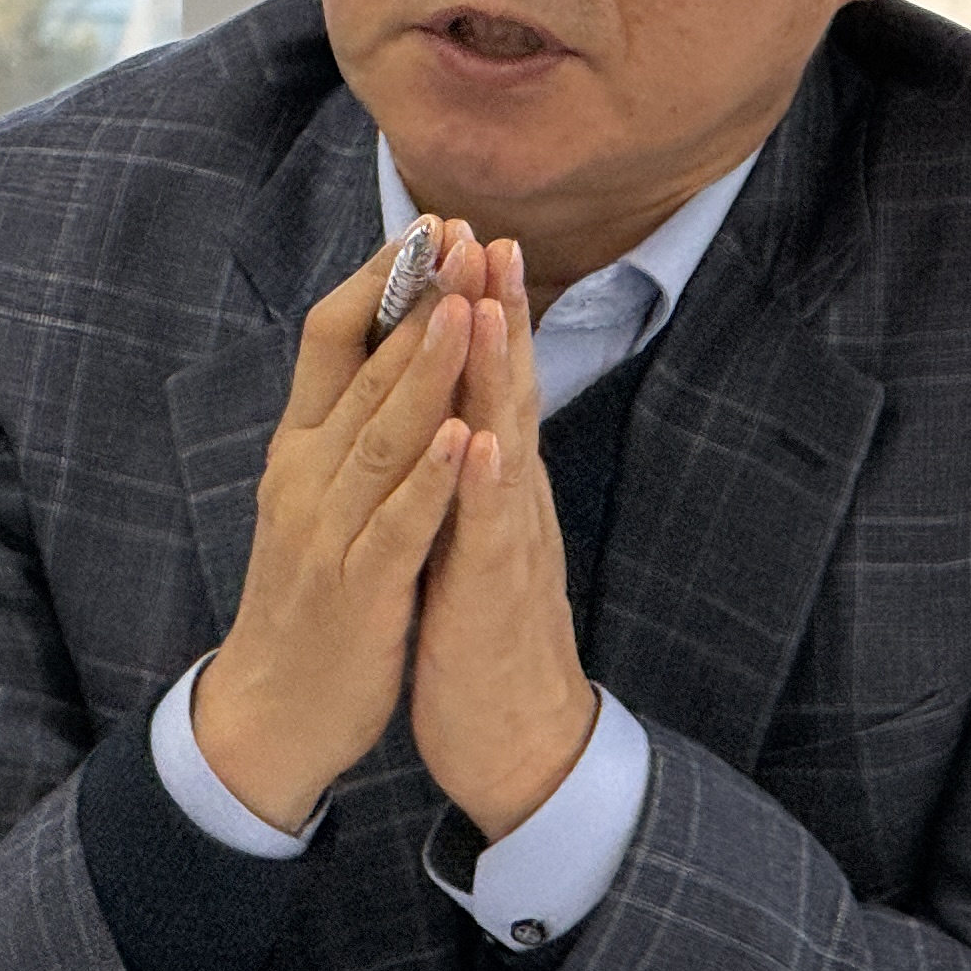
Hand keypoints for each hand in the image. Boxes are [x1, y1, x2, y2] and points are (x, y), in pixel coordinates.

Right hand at [191, 226, 482, 831]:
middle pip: (361, 371)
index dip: (378, 280)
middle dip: (416, 301)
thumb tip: (387, 340)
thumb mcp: (316, 496)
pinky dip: (430, 479)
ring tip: (467, 307)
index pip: (327, 338)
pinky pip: (397, 525)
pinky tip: (462, 436)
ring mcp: (327, 534)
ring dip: (426, 370)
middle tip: (462, 234)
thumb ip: (346, 424)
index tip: (431, 227)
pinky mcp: (357, 590)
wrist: (269, 714)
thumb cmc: (309, 597)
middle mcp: (305, 478)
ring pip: (381, 437)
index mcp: (299, 449)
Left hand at [409, 239, 597, 842]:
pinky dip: (489, 486)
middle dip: (497, 310)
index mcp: (495, 482)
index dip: (479, 307)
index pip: (487, 378)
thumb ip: (469, 470)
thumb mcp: (470, 532)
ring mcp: (508, 544)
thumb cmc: (482, 633)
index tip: (468, 235)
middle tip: (490, 231)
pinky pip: (493, 536)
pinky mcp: (495, 598)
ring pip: (507, 444)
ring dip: (498, 375)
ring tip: (490, 303)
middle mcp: (511, 499)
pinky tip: (484, 442)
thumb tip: (455, 407)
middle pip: (506, 389)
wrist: (515, 739)